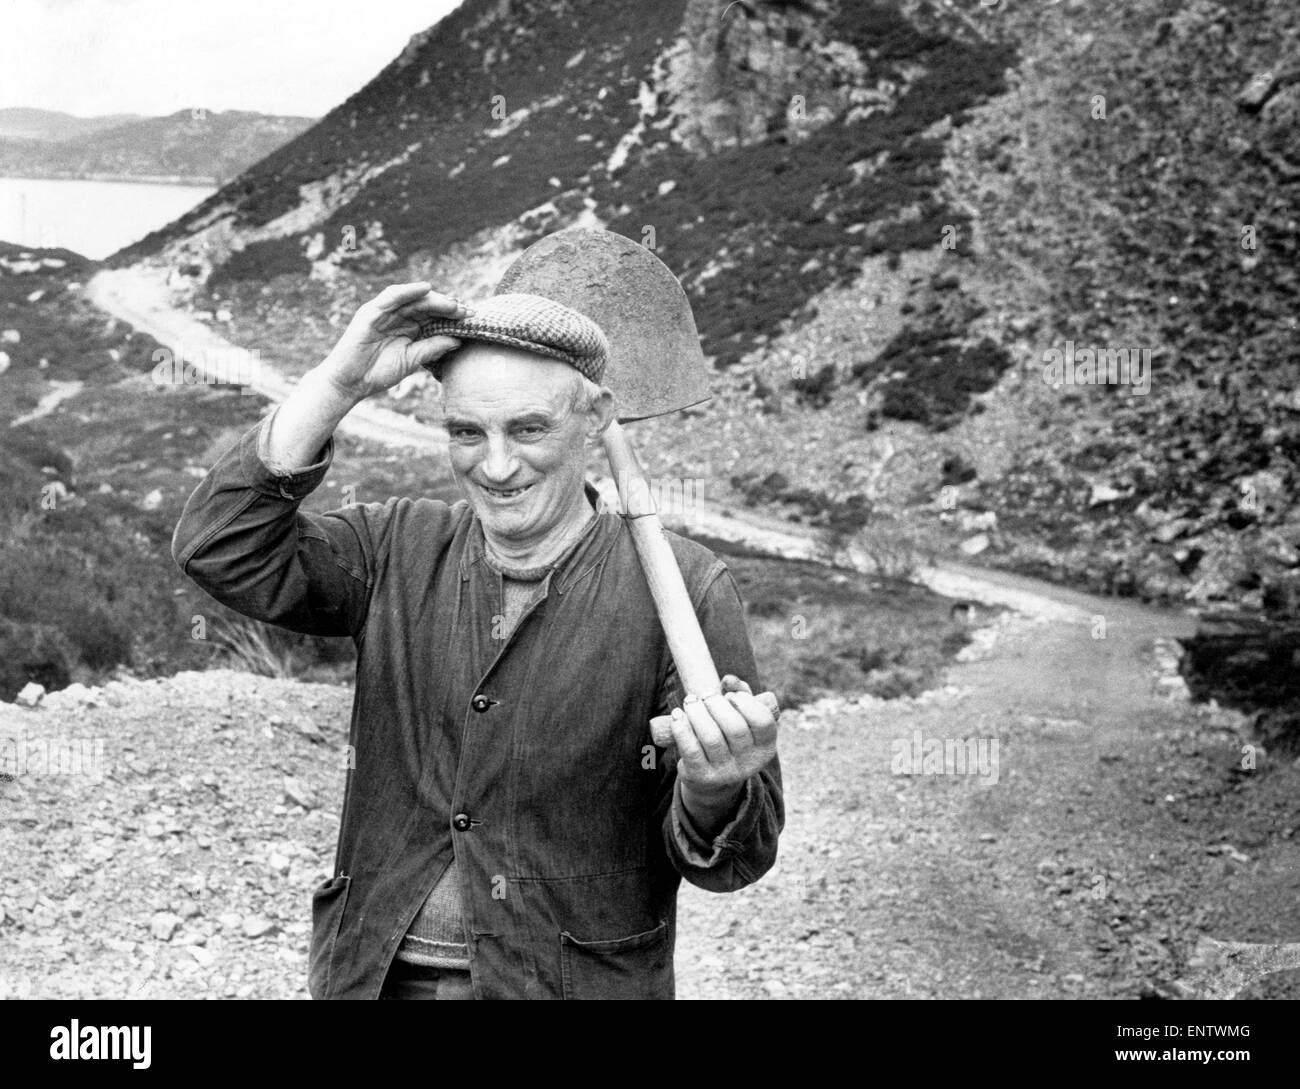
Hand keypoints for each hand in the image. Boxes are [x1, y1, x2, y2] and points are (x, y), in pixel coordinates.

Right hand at [319, 282, 464, 401]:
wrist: (350, 382)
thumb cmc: (378, 372)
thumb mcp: (412, 360)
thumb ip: (432, 347)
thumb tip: (458, 340)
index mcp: (408, 327)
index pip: (433, 315)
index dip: (452, 314)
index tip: (472, 317)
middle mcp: (397, 316)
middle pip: (426, 304)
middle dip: (447, 305)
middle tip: (467, 310)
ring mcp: (384, 312)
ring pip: (412, 298)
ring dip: (433, 298)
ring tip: (453, 302)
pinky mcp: (370, 312)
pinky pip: (391, 297)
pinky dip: (408, 291)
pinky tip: (426, 289)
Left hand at [652, 675, 778, 803]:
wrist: (712, 778)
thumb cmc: (727, 737)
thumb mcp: (740, 717)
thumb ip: (740, 693)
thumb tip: (728, 680)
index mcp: (765, 746)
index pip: (763, 721)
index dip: (746, 703)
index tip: (730, 696)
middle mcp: (749, 762)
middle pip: (735, 728)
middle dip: (717, 704)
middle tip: (705, 696)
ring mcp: (725, 772)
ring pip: (711, 737)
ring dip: (697, 712)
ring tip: (690, 701)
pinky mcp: (701, 776)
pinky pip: (690, 749)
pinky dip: (681, 728)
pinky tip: (677, 715)